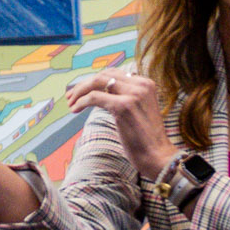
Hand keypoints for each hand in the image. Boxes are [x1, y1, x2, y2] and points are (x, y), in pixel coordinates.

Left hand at [62, 66, 173, 180]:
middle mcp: (141, 85)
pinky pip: (94, 97)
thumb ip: (126, 97)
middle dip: (84, 84)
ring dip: (80, 91)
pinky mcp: (123, 106)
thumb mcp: (140, 110)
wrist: (158, 156)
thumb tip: (102, 92)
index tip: (82, 90)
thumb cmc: (147, 139)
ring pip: (97, 82)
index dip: (95, 80)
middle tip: (71, 96)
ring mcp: (133, 94)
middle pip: (104, 75)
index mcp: (146, 84)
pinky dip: (81, 101)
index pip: (114, 73)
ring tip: (70, 102)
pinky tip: (75, 109)